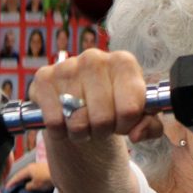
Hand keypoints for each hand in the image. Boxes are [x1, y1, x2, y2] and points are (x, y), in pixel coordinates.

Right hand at [4, 160, 53, 192]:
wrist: (64, 174)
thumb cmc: (48, 179)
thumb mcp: (35, 185)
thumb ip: (28, 187)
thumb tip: (27, 187)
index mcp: (28, 169)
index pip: (17, 176)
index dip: (11, 183)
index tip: (6, 188)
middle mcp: (33, 166)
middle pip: (23, 174)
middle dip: (18, 181)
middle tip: (13, 187)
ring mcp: (41, 166)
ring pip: (31, 174)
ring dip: (27, 180)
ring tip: (24, 186)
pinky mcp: (47, 169)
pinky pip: (37, 175)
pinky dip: (34, 180)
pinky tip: (35, 183)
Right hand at [30, 49, 160, 144]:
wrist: (82, 100)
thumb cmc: (115, 105)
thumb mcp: (141, 116)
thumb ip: (150, 126)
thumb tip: (136, 134)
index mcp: (124, 63)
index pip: (130, 109)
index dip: (127, 126)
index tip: (123, 123)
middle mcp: (95, 58)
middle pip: (102, 118)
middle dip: (103, 130)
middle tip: (101, 125)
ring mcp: (67, 66)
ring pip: (77, 121)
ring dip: (82, 132)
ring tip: (85, 123)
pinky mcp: (43, 79)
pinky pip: (54, 121)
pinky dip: (60, 131)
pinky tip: (65, 121)